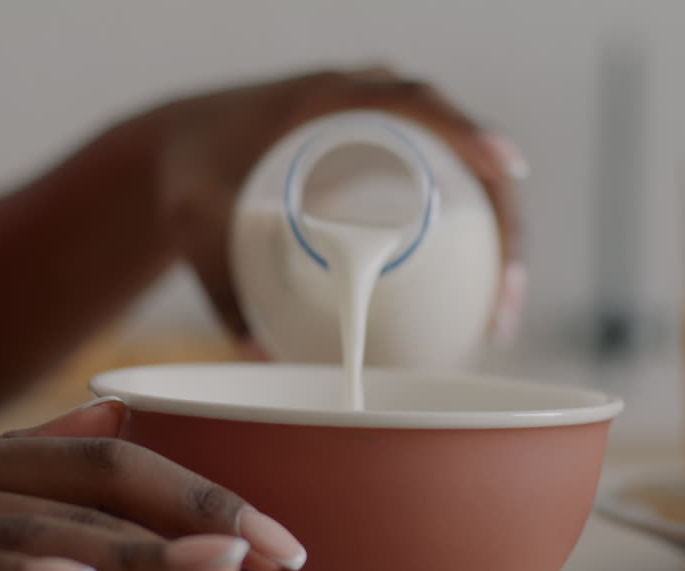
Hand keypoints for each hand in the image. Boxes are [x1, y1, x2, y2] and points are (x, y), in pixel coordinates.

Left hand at [151, 66, 527, 342]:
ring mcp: (378, 125)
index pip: (416, 102)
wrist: (176, 146)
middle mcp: (364, 101)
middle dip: (500, 219)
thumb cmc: (187, 174)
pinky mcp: (382, 153)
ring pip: (462, 169)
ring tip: (497, 314)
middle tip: (502, 302)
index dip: (470, 131)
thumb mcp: (196, 226)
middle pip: (460, 145)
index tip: (508, 169)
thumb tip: (260, 359)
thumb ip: (219, 290)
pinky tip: (487, 287)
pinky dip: (472, 225)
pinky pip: (445, 177)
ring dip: (497, 232)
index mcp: (326, 96)